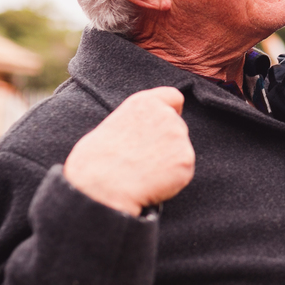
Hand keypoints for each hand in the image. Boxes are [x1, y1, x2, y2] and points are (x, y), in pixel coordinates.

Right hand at [64, 86, 194, 215]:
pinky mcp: (186, 161)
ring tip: (143, 171)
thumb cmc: (99, 159)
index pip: (174, 97)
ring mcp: (179, 138)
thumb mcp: (117, 124)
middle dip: (166, 143)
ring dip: (169, 162)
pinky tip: (151, 182)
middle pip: (178, 128)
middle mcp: (166, 115)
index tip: (162, 127)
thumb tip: (155, 130)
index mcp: (146, 103)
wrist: (100, 187)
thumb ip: (142, 120)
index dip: (172, 112)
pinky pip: (183, 172)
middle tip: (142, 159)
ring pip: (182, 151)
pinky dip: (172, 180)